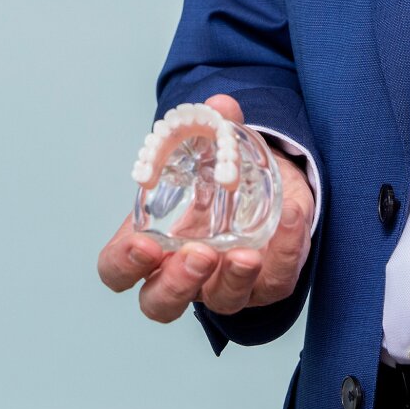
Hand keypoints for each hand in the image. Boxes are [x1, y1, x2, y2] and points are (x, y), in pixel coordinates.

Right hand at [96, 95, 313, 323]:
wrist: (270, 185)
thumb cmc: (221, 176)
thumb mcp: (214, 149)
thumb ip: (215, 126)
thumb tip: (220, 105)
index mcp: (152, 245)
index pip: (118, 270)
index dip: (124, 264)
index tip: (143, 245)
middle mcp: (184, 273)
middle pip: (161, 303)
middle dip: (176, 285)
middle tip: (198, 254)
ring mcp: (226, 283)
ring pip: (223, 302)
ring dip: (232, 280)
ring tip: (244, 254)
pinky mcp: (269, 281)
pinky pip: (276, 279)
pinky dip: (285, 249)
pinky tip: (290, 216)